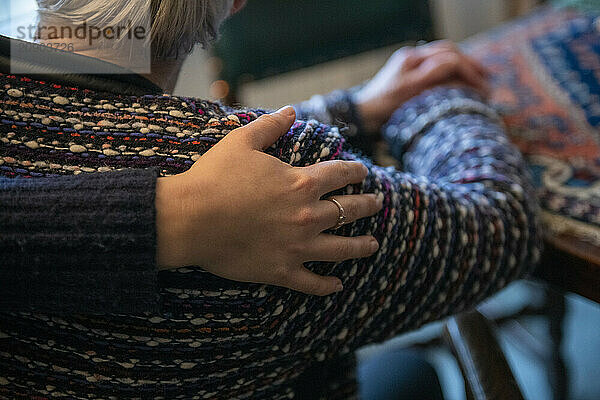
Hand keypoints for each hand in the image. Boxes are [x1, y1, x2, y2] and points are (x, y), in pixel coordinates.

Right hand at [156, 106, 381, 295]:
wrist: (189, 219)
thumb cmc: (214, 177)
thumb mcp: (242, 141)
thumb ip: (271, 126)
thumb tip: (291, 110)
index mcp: (301, 184)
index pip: (341, 174)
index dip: (357, 172)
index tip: (364, 172)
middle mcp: (308, 216)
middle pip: (350, 210)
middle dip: (367, 205)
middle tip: (377, 203)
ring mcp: (298, 247)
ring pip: (342, 249)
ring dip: (361, 246)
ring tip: (374, 245)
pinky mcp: (282, 271)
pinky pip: (312, 283)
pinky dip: (327, 286)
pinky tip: (338, 285)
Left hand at [354, 40, 488, 132]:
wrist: (361, 115)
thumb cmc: (382, 108)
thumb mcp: (409, 94)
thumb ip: (432, 78)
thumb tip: (456, 67)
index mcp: (412, 60)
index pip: (449, 58)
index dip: (469, 71)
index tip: (482, 88)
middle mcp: (412, 57)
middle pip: (449, 52)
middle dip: (470, 65)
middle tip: (487, 81)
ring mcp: (411, 64)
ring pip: (445, 57)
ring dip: (463, 67)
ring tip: (479, 81)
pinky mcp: (410, 74)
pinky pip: (437, 66)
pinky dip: (452, 73)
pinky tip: (460, 84)